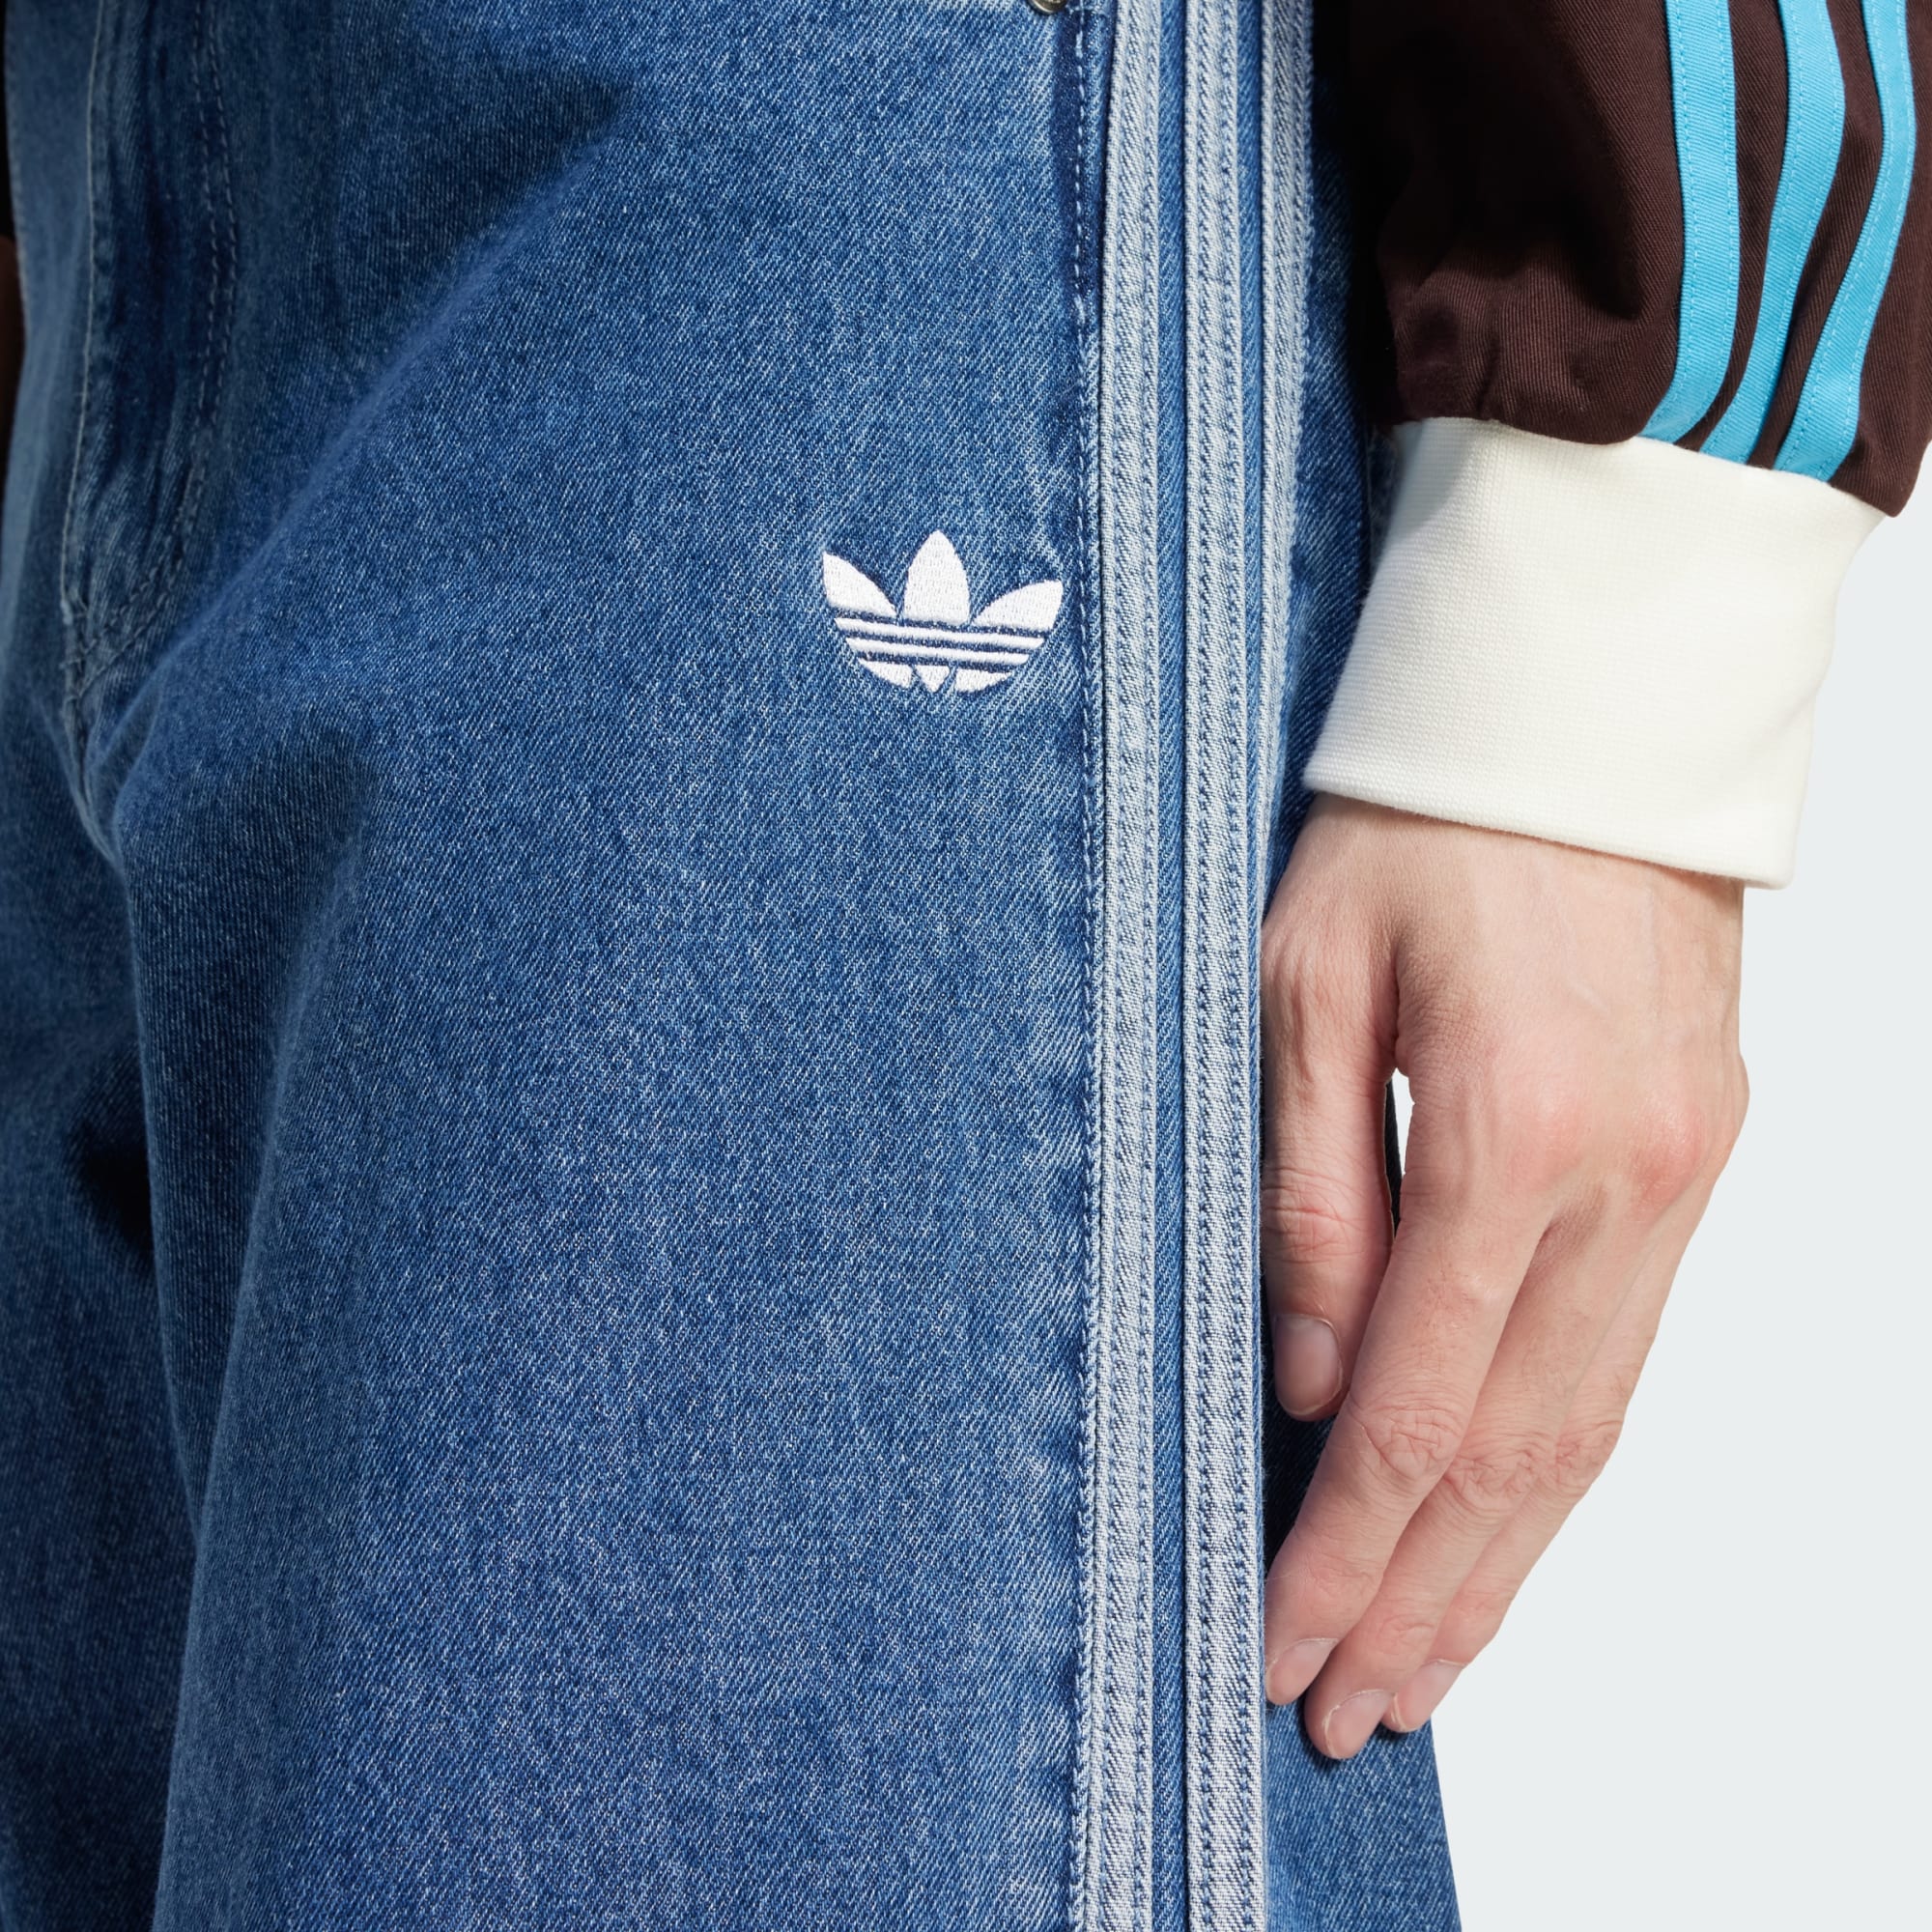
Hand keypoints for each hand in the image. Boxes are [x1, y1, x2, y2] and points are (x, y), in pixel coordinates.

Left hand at [1259, 797, 1747, 1755]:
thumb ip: (1308, 1190)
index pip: (1419, 1409)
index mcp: (1513, 1130)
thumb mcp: (1300, 980)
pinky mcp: (1701, 1163)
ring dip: (1504, 1566)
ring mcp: (1685, 1178)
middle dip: (1425, 1604)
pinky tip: (1510, 1529)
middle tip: (1350, 1716)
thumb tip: (1318, 1380)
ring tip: (1426, 1671)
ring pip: (1593, 1430)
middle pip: (1522, 1459)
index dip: (1344, 1550)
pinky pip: (1628, 1356)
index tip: (1281, 1647)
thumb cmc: (1418, 825)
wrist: (1583, 719)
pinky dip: (1564, 1467)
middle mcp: (1626, 1180)